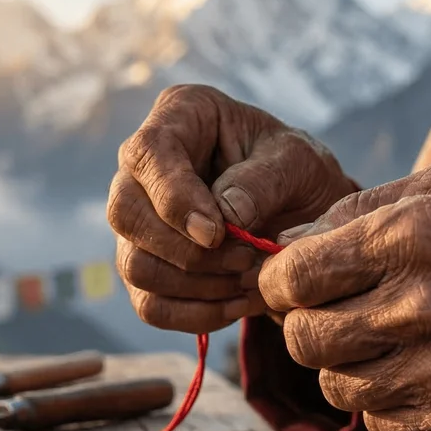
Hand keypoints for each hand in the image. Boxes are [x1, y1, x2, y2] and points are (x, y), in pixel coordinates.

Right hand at [109, 85, 355, 332]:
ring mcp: (139, 219)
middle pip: (125, 214)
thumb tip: (223, 216)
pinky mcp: (148, 264)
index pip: (149, 153)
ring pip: (134, 266)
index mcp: (179, 116)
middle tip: (247, 262)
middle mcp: (143, 167)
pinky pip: (149, 304)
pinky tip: (237, 305)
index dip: (175, 199)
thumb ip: (263, 180)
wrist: (305, 211)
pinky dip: (195, 315)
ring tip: (251, 282)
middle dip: (187, 252)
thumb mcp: (298, 162)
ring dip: (196, 287)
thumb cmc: (296, 171)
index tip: (216, 233)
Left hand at [258, 163, 430, 430]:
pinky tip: (406, 370)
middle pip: (304, 338)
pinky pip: (378, 422)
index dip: (277, 280)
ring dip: (340, 365)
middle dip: (302, 322)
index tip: (289, 281)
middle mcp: (417, 308)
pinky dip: (379, 400)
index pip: (293, 277)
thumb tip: (290, 242)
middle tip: (326, 311)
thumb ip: (360, 208)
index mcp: (408, 240)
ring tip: (371, 341)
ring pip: (334, 387)